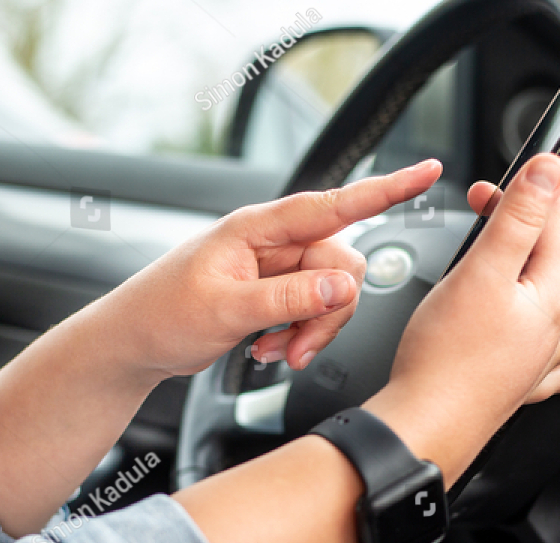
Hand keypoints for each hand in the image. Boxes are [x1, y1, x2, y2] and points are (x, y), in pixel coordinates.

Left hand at [99, 160, 443, 379]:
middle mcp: (271, 243)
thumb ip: (288, 298)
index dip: (385, 189)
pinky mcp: (273, 295)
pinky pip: (310, 312)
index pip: (333, 204)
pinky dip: (297, 337)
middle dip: (326, 314)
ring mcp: (274, 270)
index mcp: (257, 229)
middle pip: (338, 266)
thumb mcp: (226, 310)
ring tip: (272, 353)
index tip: (427, 173)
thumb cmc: (162, 314)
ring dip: (310, 332)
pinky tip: (266, 350)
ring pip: (329, 295)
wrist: (133, 343)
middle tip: (293, 349)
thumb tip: (342, 285)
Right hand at [465, 170, 559, 404]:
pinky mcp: (516, 386)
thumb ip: (518, 220)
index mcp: (549, 301)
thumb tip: (550, 174)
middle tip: (535, 199)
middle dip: (556, 226)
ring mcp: (538, 363)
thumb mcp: (482, 272)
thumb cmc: (445, 360)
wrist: (425, 426)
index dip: (559, 184)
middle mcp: (553, 334)